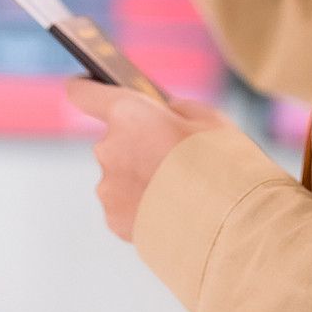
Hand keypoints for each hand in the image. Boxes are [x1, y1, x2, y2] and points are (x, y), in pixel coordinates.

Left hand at [65, 78, 235, 241]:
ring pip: (120, 175)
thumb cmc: (222, 164)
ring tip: (178, 190)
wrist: (226, 224)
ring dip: (140, 178)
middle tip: (172, 156)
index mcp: (128, 114)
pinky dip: (142, 206)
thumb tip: (166, 114)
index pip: (85, 92)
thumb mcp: (207, 119)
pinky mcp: (113, 219)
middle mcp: (108, 148)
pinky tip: (170, 211)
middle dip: (138, 144)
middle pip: (115, 139)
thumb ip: (176, 110)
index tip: (87, 87)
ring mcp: (108, 186)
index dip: (87, 89)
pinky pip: (124, 205)